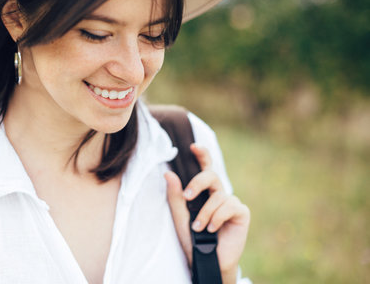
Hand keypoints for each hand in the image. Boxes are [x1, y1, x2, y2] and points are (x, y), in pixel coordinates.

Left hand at [164, 144, 249, 283]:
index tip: (193, 147)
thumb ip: (175, 196)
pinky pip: (229, 206)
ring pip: (218, 195)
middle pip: (211, 175)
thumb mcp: (180, 217)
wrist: (207, 261)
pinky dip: (217, 217)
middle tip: (188, 196)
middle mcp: (218, 194)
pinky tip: (213, 229)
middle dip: (198, 182)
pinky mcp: (241, 213)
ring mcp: (231, 202)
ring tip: (199, 228)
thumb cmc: (193, 240)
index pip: (204, 168)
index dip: (202, 154)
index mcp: (203, 192)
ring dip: (205, 213)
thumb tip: (168, 173)